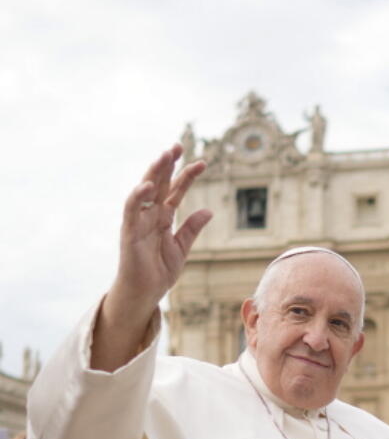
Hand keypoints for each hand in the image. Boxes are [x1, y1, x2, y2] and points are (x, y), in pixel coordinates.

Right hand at [110, 145, 211, 318]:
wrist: (145, 292)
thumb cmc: (159, 271)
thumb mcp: (182, 247)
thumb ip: (192, 228)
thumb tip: (208, 210)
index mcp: (163, 218)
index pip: (176, 191)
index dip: (187, 176)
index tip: (202, 162)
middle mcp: (149, 215)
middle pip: (159, 184)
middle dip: (167, 165)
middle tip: (178, 145)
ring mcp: (138, 222)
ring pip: (145, 191)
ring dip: (153, 173)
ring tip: (165, 156)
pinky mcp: (129, 233)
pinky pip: (132, 211)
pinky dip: (138, 197)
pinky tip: (148, 185)